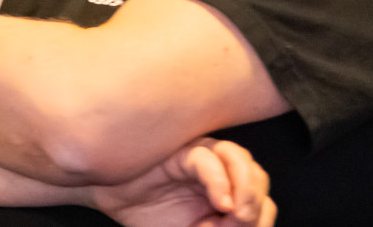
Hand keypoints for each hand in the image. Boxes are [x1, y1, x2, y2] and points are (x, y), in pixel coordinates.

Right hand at [89, 139, 275, 226]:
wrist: (109, 200)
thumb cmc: (150, 216)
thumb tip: (244, 221)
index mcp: (226, 193)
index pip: (263, 201)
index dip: (262, 218)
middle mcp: (218, 172)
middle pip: (258, 177)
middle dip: (257, 205)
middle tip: (241, 224)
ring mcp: (200, 158)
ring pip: (241, 160)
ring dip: (248, 189)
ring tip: (238, 213)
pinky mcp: (180, 152)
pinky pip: (208, 159)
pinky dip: (221, 182)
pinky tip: (220, 203)